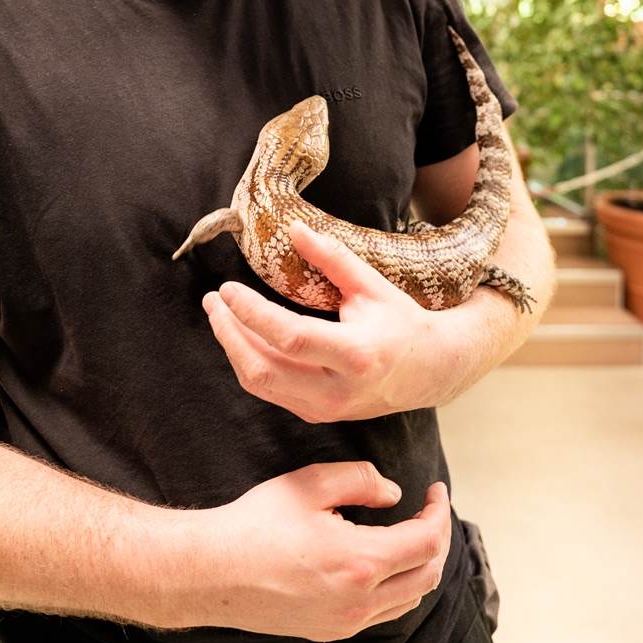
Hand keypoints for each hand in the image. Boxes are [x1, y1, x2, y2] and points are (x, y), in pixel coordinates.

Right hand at [188, 463, 450, 641]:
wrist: (213, 571)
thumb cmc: (257, 523)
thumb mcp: (311, 483)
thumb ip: (361, 480)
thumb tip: (393, 494)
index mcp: (360, 562)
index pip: (427, 542)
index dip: (439, 512)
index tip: (436, 489)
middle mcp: (359, 601)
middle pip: (427, 575)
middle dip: (437, 538)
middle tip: (428, 509)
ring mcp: (345, 622)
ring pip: (408, 599)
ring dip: (420, 565)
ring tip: (412, 533)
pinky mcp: (329, 630)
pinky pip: (382, 613)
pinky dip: (397, 586)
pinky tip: (383, 563)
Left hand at [202, 221, 446, 421]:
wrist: (429, 370)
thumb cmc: (401, 322)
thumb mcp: (372, 285)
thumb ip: (332, 258)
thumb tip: (293, 228)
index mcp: (356, 355)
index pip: (289, 337)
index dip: (252, 313)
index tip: (228, 288)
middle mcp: (337, 390)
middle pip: (263, 369)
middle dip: (229, 333)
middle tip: (213, 301)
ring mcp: (325, 408)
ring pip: (260, 384)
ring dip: (233, 348)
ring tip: (219, 315)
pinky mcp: (316, 414)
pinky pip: (270, 391)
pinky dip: (249, 362)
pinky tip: (242, 336)